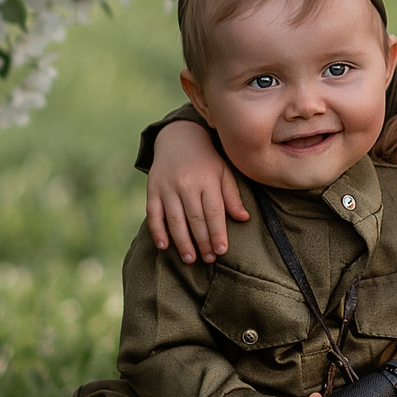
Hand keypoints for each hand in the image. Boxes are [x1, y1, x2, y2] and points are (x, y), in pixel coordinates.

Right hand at [146, 121, 246, 263]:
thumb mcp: (223, 172)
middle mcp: (187, 184)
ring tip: (190, 259)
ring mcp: (168, 187)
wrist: (179, 137)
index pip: (214, 211)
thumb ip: (232, 196)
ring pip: (174, 219)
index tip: (221, 251)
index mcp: (207, 180)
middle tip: (208, 259)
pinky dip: (157, 231)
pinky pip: (153, 213)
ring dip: (182, 241)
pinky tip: (164, 246)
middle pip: (195, 218)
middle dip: (202, 241)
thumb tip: (243, 218)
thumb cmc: (207, 161)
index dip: (217, 233)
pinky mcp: (153, 189)